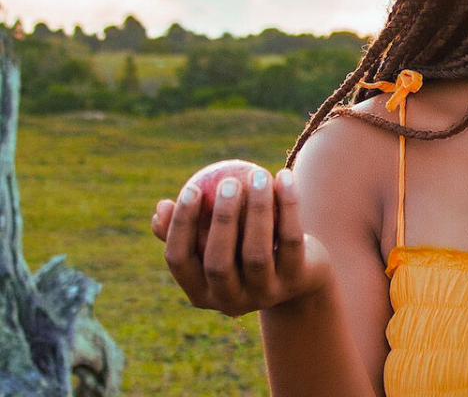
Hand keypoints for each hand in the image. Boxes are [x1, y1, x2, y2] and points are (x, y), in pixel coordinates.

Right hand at [151, 166, 331, 316]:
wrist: (298, 274)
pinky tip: (284, 176)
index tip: (192, 188)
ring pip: (257, 252)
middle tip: (228, 183)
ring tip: (257, 174)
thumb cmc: (244, 250)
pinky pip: (290, 238)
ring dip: (257, 209)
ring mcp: (264, 294)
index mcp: (200, 293)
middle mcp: (230, 301)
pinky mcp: (296, 280)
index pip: (180, 261)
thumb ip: (190, 228)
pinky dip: (288, 205)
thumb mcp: (215, 242)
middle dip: (222, 220)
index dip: (181, 225)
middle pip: (218, 263)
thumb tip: (161, 207)